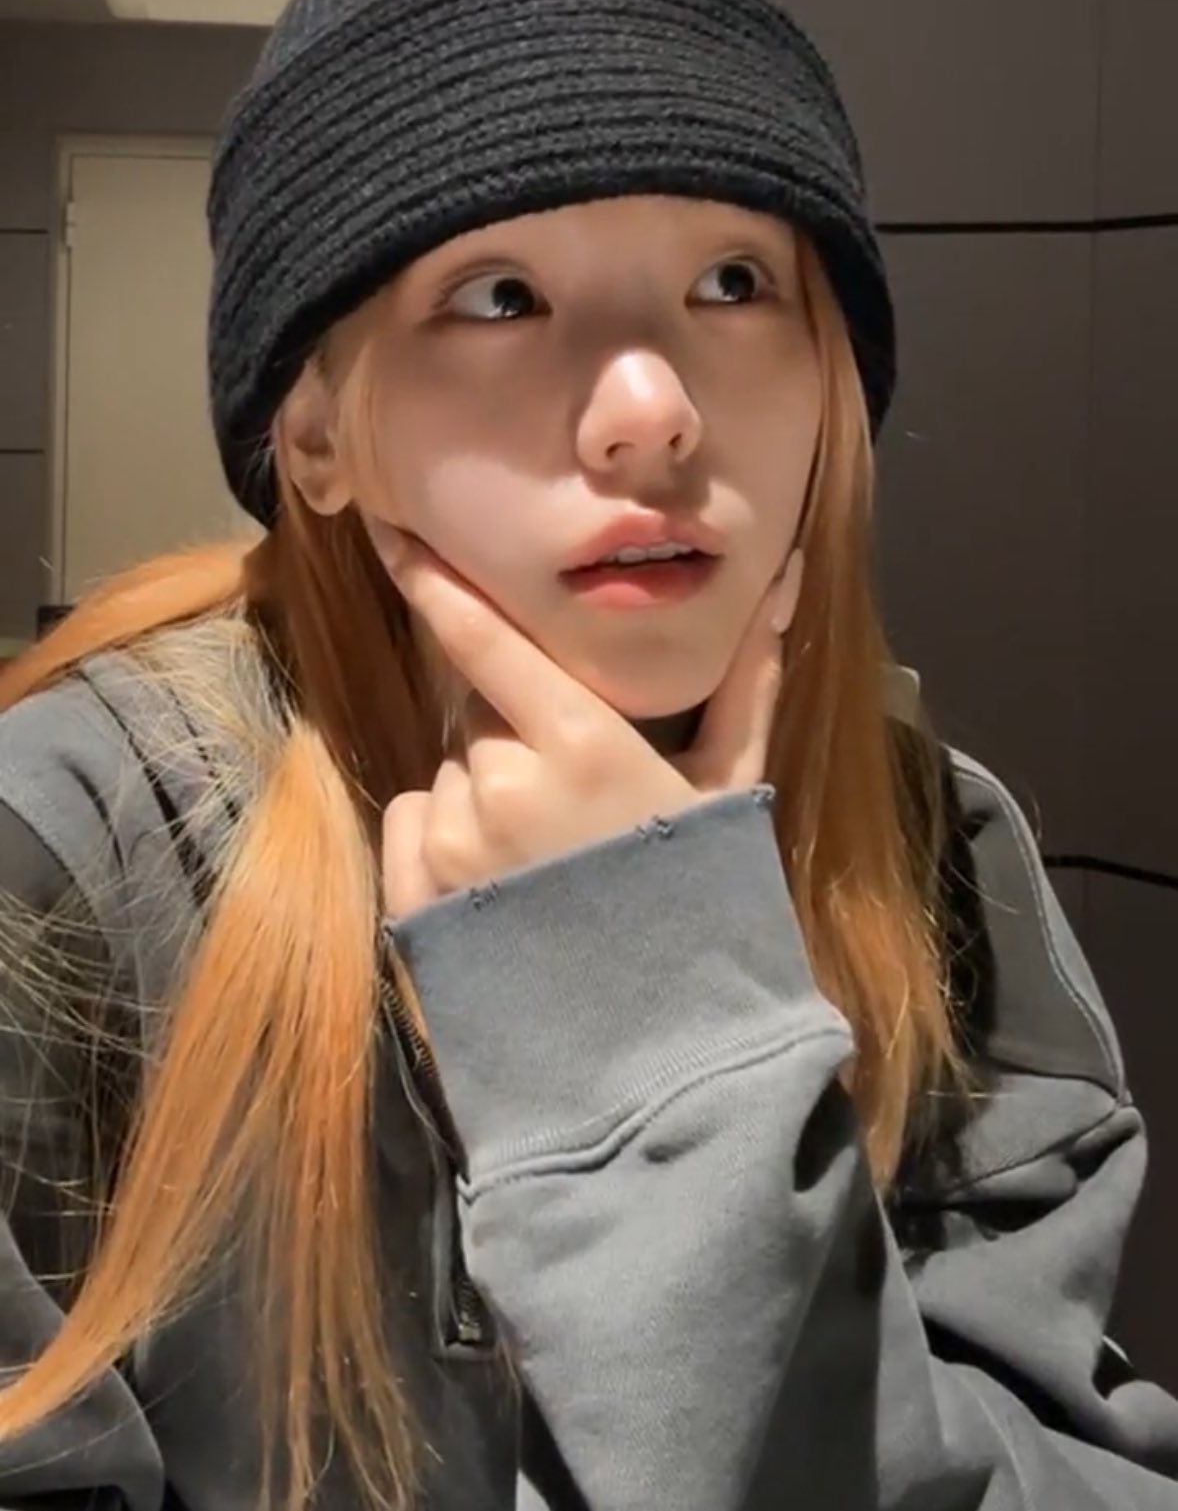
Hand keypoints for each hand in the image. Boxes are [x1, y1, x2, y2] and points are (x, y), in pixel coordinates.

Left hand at [380, 529, 801, 917]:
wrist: (663, 1052)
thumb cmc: (706, 904)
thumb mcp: (731, 789)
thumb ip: (748, 682)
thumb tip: (784, 583)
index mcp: (579, 744)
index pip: (485, 639)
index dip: (434, 579)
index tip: (390, 528)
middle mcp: (502, 783)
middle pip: (482, 716)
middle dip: (517, 736)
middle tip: (576, 802)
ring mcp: (454, 847)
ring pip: (453, 772)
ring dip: (486, 793)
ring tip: (548, 862)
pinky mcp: (416, 901)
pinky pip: (415, 822)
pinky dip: (445, 838)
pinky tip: (502, 889)